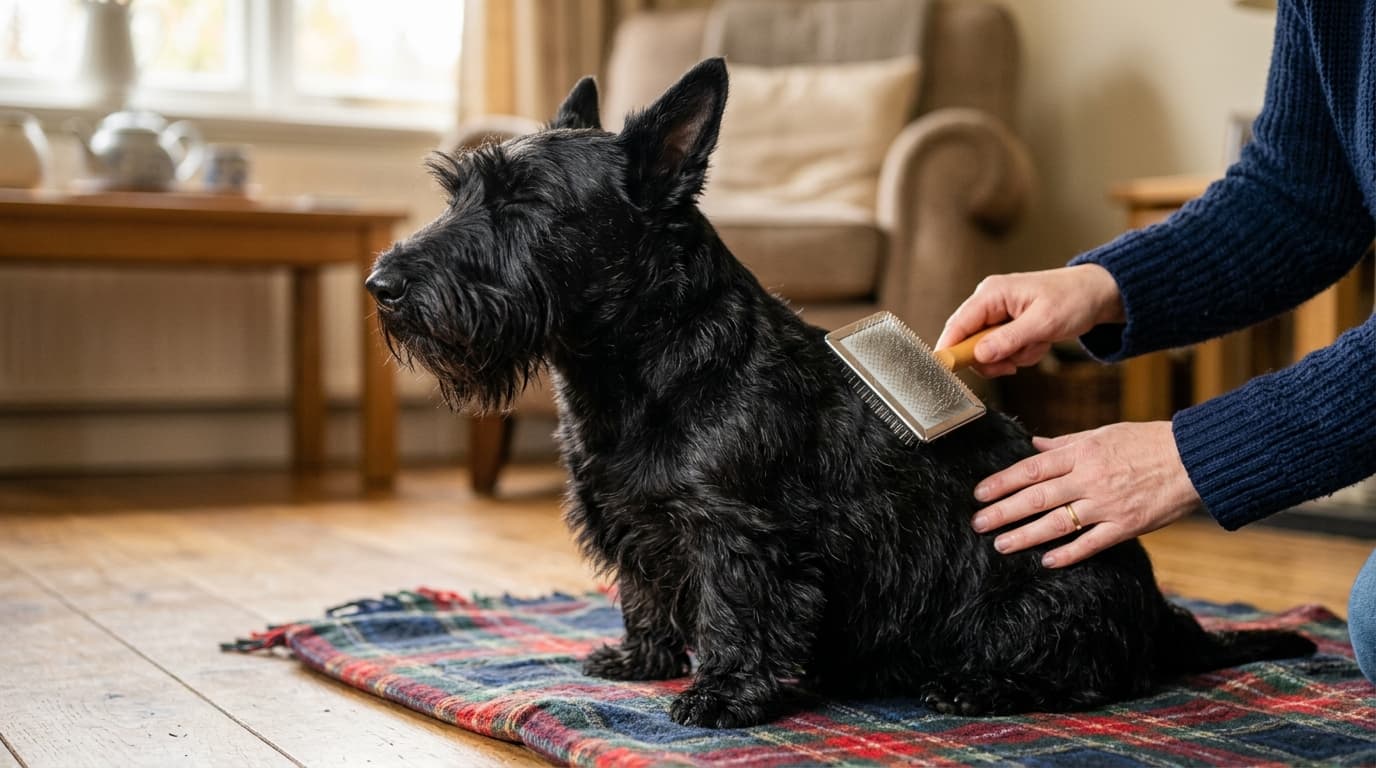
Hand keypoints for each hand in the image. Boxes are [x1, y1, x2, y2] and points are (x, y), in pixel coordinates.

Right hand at [936, 265, 1125, 376]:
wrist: (1097, 294)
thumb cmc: (1073, 299)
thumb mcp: (1043, 323)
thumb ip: (1008, 340)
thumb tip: (979, 355)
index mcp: (991, 294)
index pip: (957, 325)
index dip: (950, 349)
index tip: (948, 371)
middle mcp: (989, 302)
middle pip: (970, 343)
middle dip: (995, 357)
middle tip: (1016, 360)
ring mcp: (997, 315)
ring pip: (988, 351)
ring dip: (1014, 356)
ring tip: (1037, 343)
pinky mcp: (1007, 326)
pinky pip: (1004, 351)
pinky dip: (1022, 354)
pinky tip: (1039, 342)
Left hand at [970, 421, 1203, 567]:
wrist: (1194, 458)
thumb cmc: (1148, 442)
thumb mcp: (1104, 434)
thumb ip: (1066, 443)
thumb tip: (1034, 445)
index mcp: (1082, 453)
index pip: (1032, 469)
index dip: (1002, 482)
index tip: (979, 493)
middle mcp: (1089, 479)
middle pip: (1037, 497)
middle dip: (1003, 511)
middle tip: (977, 524)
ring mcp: (1107, 504)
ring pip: (1057, 522)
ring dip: (1025, 535)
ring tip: (1001, 544)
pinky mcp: (1126, 525)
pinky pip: (1092, 543)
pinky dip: (1068, 553)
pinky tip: (1046, 561)